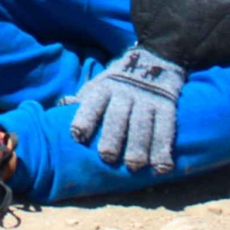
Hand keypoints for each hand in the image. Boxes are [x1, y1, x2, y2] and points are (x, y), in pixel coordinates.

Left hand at [66, 45, 184, 173]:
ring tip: (134, 166)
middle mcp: (125, 92)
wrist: (154, 61)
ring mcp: (147, 99)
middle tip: (106, 157)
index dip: (85, 118)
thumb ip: (84, 98)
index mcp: (105, 88)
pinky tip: (161, 168)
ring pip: (142, 124)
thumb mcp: (99, 84)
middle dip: (111, 137)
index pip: (92, 103)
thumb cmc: (118, 82)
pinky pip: (166, 128)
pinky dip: (163, 150)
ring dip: (138, 147)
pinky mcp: (167, 105)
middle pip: (117, 116)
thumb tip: (63, 105)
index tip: (77, 136)